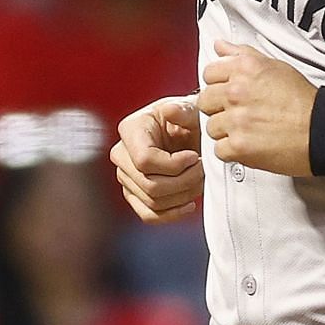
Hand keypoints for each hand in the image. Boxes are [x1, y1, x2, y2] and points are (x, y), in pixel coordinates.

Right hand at [110, 97, 203, 223]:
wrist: (187, 131)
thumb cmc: (186, 118)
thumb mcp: (188, 109)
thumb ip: (182, 110)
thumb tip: (172, 111)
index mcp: (131, 130)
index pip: (145, 160)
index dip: (174, 164)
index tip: (194, 157)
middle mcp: (122, 154)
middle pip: (150, 185)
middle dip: (184, 181)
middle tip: (202, 169)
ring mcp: (126, 177)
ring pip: (153, 202)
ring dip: (183, 196)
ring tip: (199, 180)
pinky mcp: (135, 194)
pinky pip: (149, 215)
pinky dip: (172, 214)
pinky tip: (189, 204)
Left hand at [197, 40, 317, 174]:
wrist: (322, 130)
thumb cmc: (303, 101)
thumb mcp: (275, 66)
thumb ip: (242, 54)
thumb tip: (220, 47)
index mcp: (244, 69)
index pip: (208, 74)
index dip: (219, 85)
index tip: (230, 93)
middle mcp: (236, 92)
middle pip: (205, 102)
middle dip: (220, 109)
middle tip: (240, 114)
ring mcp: (235, 120)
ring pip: (211, 128)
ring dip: (226, 132)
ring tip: (249, 130)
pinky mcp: (238, 146)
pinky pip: (219, 150)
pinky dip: (232, 151)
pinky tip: (250, 145)